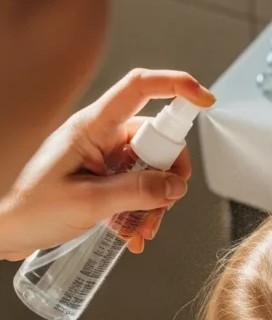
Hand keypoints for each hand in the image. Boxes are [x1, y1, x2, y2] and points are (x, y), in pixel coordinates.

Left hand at [0, 69, 214, 258]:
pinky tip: (132, 234)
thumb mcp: (89, 203)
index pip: (139, 88)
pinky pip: (134, 186)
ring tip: (142, 231)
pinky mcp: (99, 178)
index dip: (176, 86)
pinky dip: (140, 209)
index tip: (204, 100)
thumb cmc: (29, 210)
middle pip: (154, 139)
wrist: (3, 231)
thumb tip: (175, 186)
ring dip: (154, 200)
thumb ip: (136, 192)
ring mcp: (100, 157)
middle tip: (163, 205)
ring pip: (147, 168)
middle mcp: (98, 136)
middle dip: (167, 175)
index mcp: (92, 127)